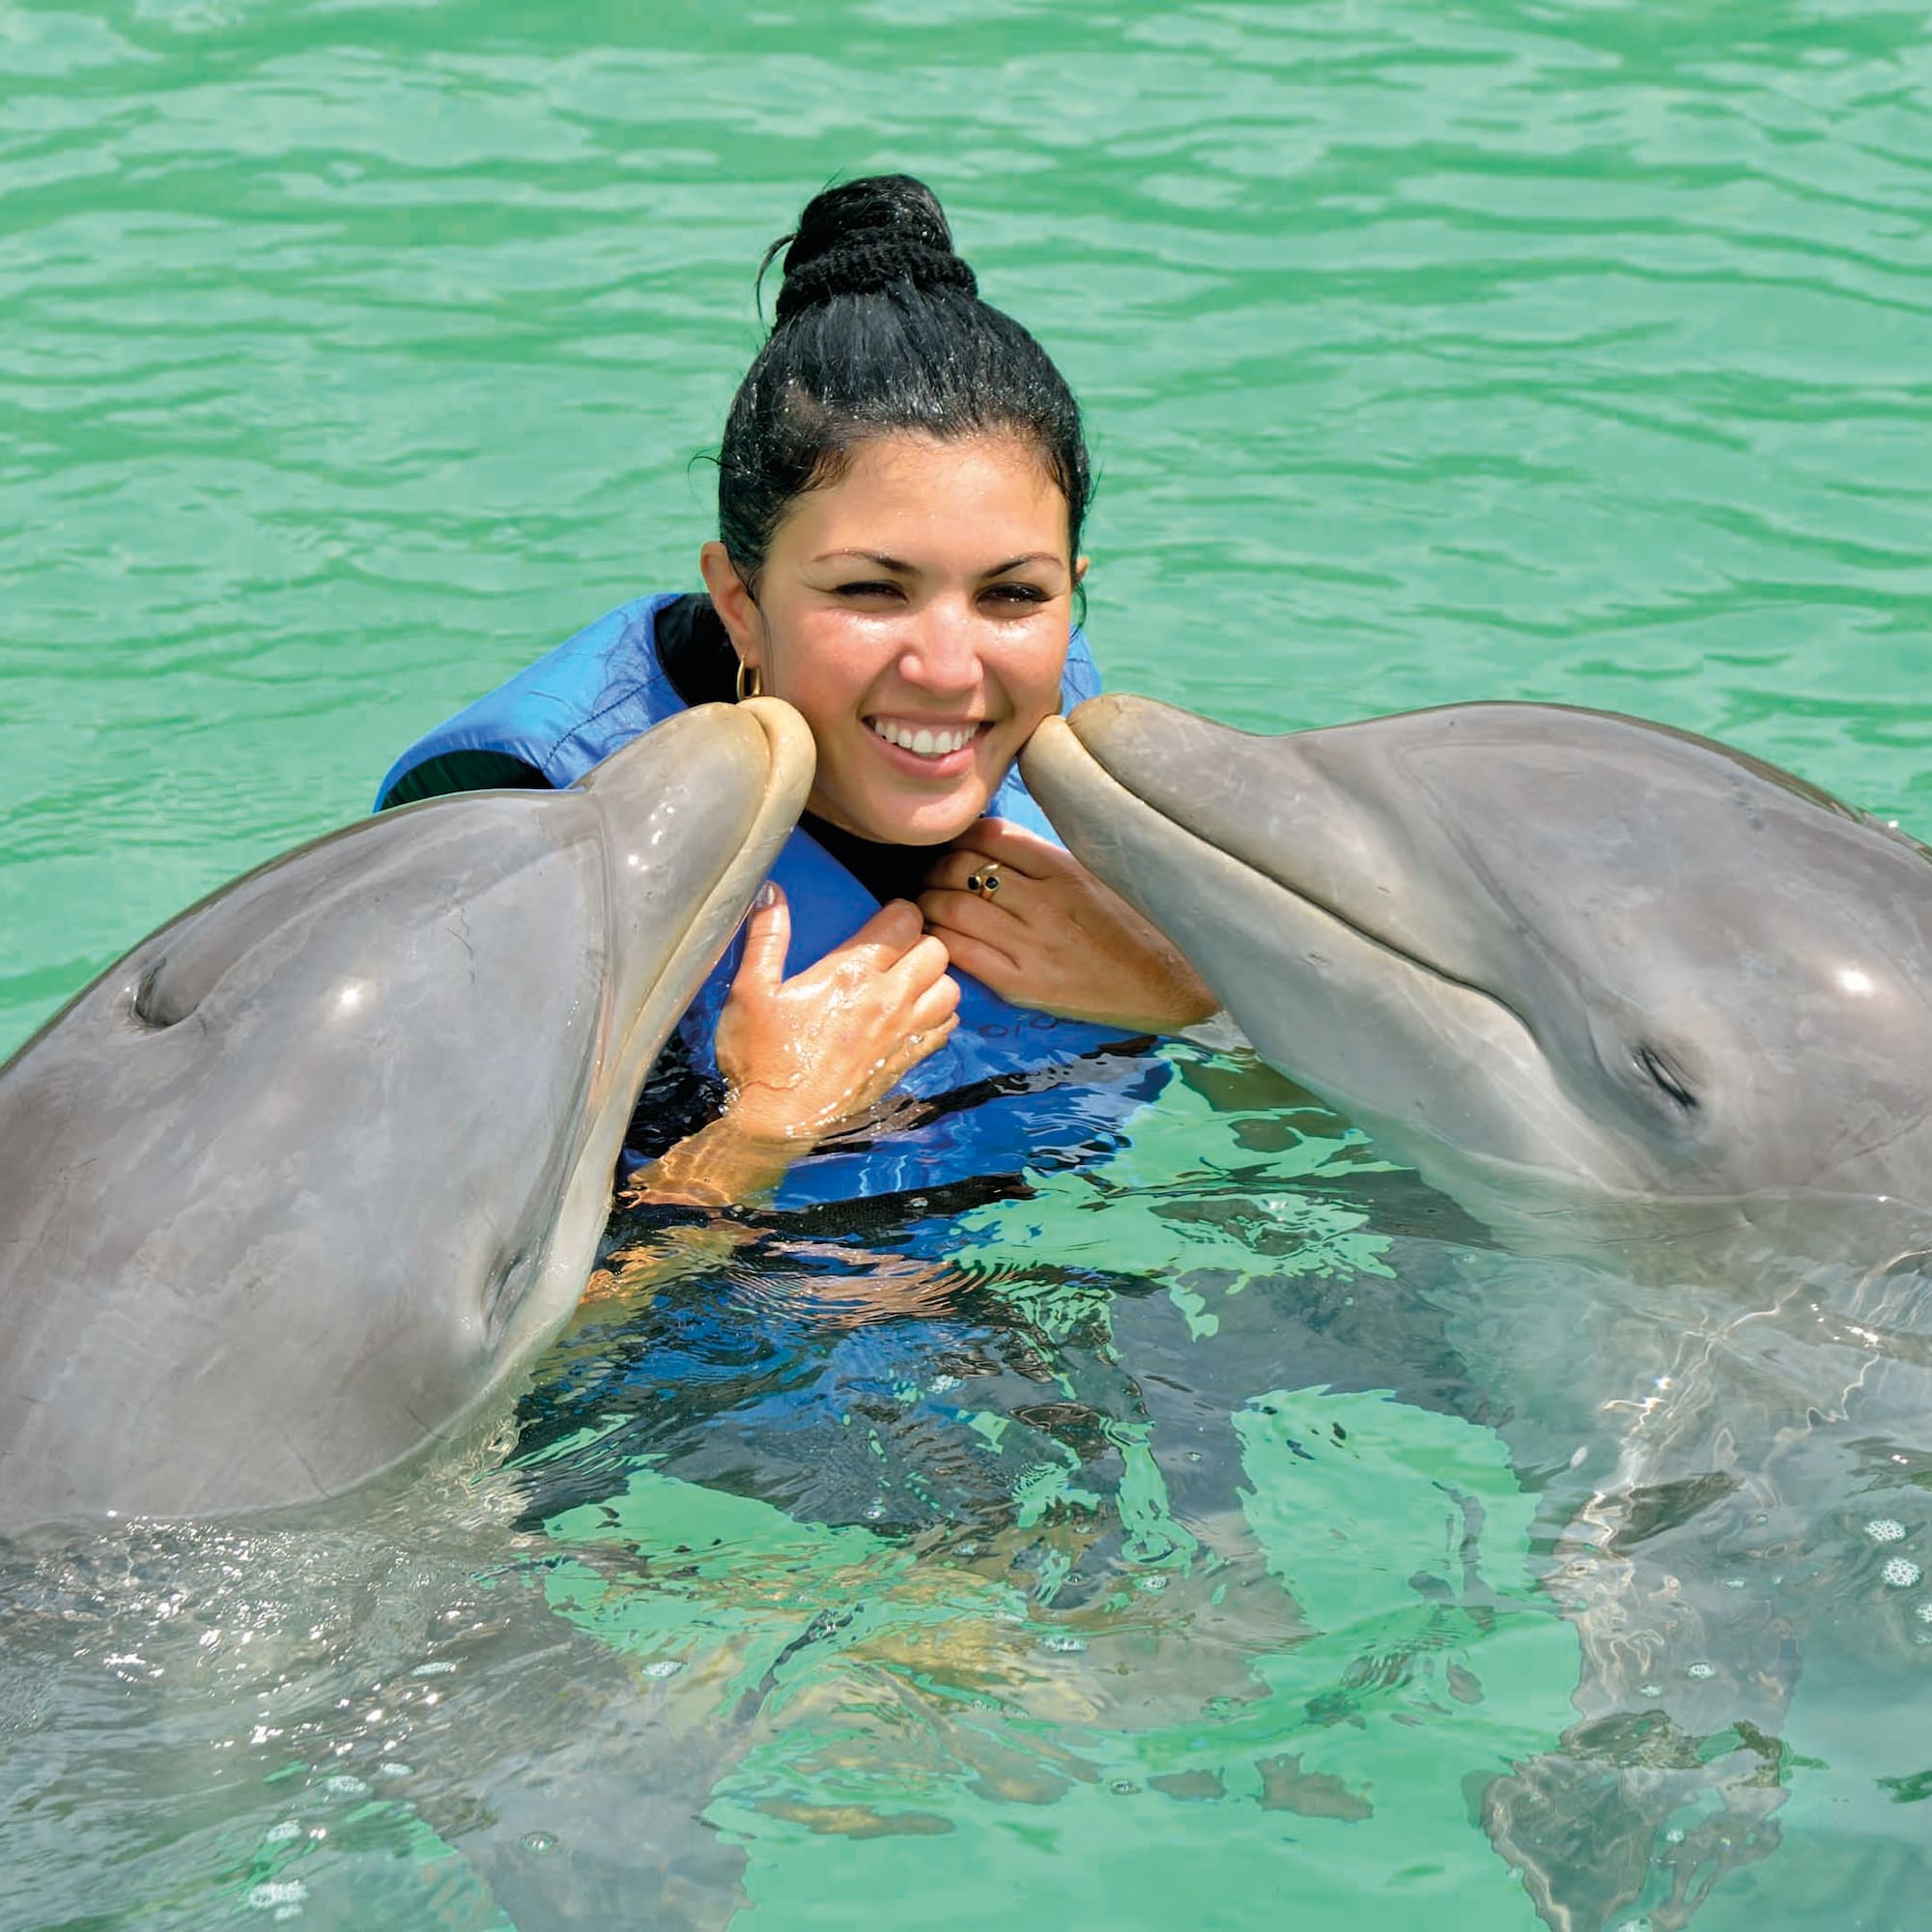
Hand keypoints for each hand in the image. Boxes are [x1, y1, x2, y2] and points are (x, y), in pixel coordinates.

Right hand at [715, 883, 961, 1142]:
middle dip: (921, 941)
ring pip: (951, 988)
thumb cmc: (759, 1056)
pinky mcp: (907, 1062)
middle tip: (896, 950)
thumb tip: (771, 890)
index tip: (882, 920)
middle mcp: (888, 1000)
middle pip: (938, 950)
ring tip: (909, 982)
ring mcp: (902, 1034)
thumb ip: (766, 936)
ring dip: (935, 979)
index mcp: (852, 973)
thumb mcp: (750, 990)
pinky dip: (939, 1015)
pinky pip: (947, 1027)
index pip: (906, 920)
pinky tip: (913, 1016)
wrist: (776, 1122)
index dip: (898, 913)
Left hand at [919, 819, 1217, 1035]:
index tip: (951, 846)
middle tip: (929, 876)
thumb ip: (1043, 858)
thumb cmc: (1130, 926)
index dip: (959, 837)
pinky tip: (937, 939)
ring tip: (926, 905)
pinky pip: (962, 953)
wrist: (1165, 984)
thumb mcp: (1093, 875)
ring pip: (953, 909)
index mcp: (1064, 868)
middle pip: (962, 869)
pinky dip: (939, 940)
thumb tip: (987, 838)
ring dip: (928, 903)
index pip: (990, 835)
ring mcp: (1031, 945)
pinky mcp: (1022, 984)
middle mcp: (1045, 902)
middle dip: (935, 869)